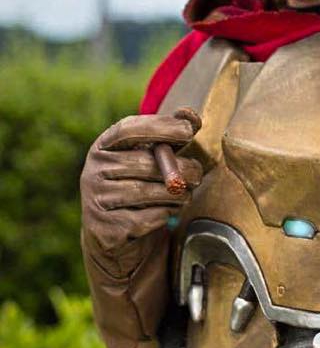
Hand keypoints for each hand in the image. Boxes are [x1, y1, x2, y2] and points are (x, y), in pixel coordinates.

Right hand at [80, 107, 202, 276]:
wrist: (114, 233)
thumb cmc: (138, 185)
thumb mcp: (150, 157)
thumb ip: (170, 134)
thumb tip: (188, 114)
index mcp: (103, 147)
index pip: (127, 130)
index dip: (159, 127)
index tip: (188, 130)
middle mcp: (93, 171)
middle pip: (145, 163)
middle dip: (181, 169)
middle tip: (198, 174)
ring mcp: (96, 200)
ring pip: (149, 192)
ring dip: (176, 195)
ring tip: (184, 194)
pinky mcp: (106, 228)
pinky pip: (147, 218)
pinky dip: (165, 214)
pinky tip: (166, 212)